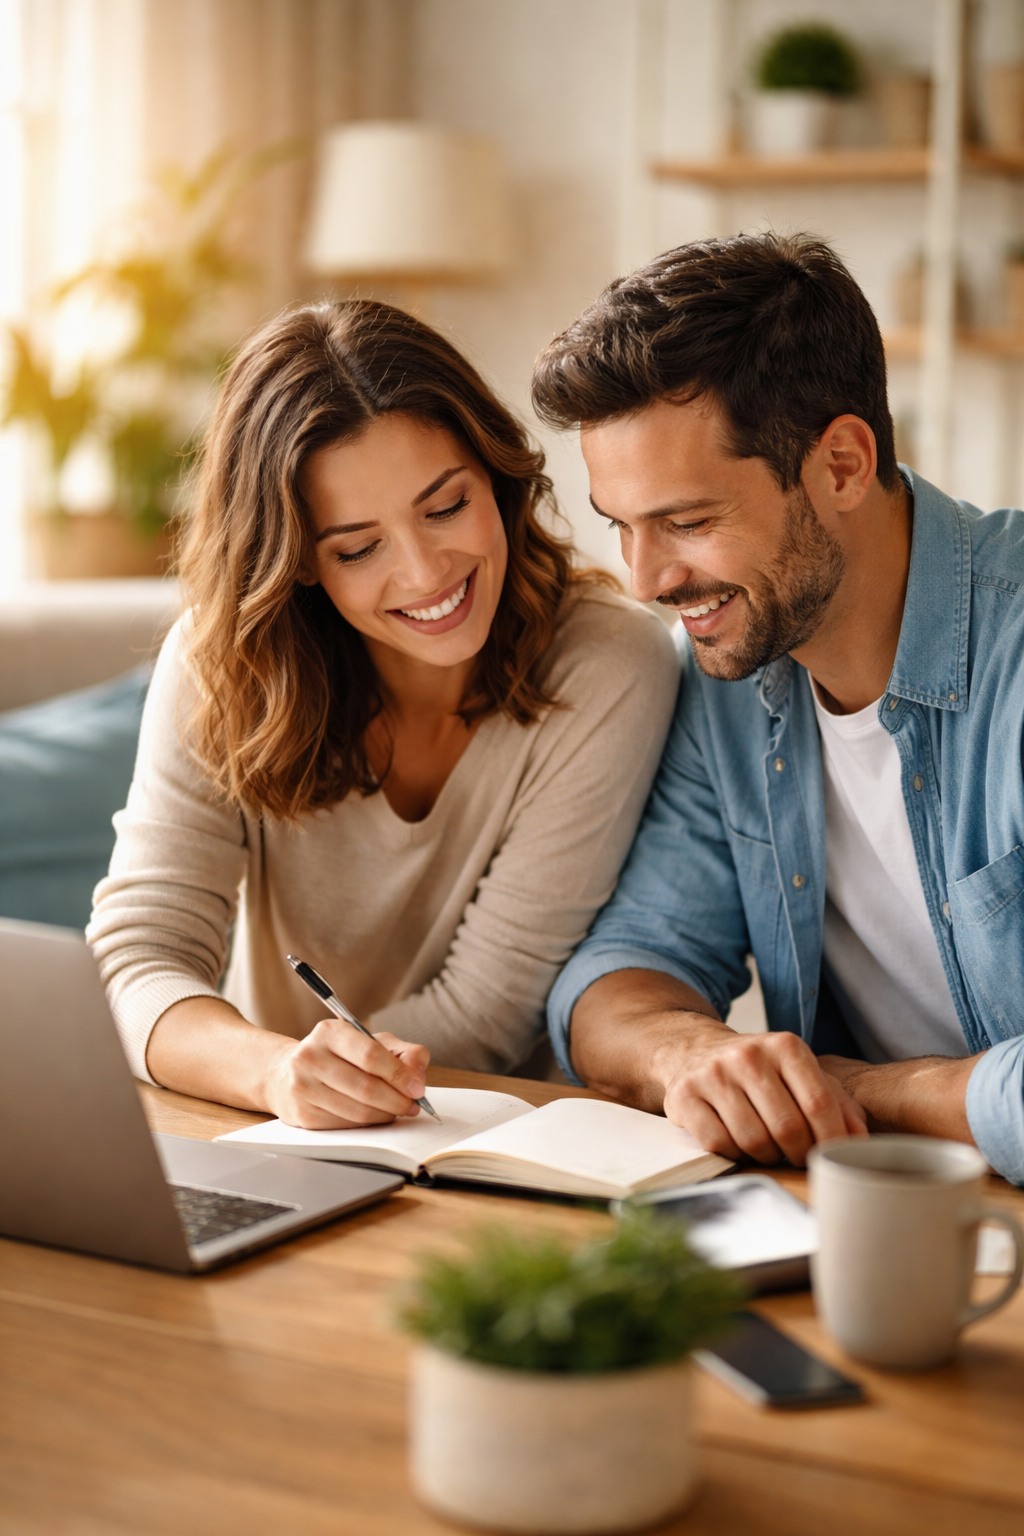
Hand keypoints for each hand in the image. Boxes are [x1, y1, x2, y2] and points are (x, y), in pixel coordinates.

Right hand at [263, 1021, 429, 1129]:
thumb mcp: (370, 1042)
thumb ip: (402, 1052)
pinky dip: (367, 1123)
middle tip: (412, 1105)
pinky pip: (345, 1125)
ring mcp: (302, 1087)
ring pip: (357, 1110)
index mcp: (329, 1032)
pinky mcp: (302, 1113)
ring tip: (397, 1110)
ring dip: (385, 1115)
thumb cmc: (337, 1056)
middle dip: (397, 1100)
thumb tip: (418, 1074)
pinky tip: (374, 1116)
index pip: (371, 1055)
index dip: (399, 1075)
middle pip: (366, 1087)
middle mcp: (310, 1057)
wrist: (286, 1074)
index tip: (418, 1088)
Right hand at [656, 1019, 867, 1165]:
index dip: (830, 1139)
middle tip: (798, 1156)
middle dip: (799, 1153)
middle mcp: (748, 1055)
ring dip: (767, 1156)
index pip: (818, 1103)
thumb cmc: (759, 1071)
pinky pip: (718, 1144)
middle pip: (787, 1127)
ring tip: (769, 1148)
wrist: (695, 1050)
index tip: (831, 1155)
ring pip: (753, 1140)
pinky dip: (734, 1154)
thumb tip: (858, 1139)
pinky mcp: (685, 1095)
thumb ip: (837, 1102)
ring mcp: (713, 1074)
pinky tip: (738, 1143)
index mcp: (785, 1046)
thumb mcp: (800, 1073)